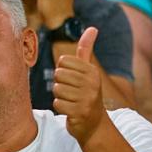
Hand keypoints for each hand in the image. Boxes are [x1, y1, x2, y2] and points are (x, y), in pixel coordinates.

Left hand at [52, 27, 105, 144]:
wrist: (95, 124)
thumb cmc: (86, 93)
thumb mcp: (88, 71)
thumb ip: (86, 50)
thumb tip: (92, 27)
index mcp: (92, 71)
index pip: (62, 61)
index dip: (63, 71)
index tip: (73, 80)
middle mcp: (92, 83)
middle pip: (58, 75)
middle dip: (60, 84)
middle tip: (72, 92)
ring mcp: (87, 98)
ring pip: (56, 89)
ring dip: (60, 96)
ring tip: (72, 101)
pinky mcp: (80, 112)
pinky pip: (57, 103)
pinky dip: (61, 107)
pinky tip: (71, 110)